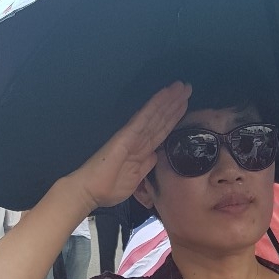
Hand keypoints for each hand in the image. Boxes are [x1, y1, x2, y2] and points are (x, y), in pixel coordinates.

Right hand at [68, 81, 190, 208]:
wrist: (90, 192)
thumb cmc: (108, 188)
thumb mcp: (136, 179)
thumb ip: (146, 165)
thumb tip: (156, 155)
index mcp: (141, 150)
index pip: (160, 131)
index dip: (173, 118)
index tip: (186, 105)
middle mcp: (138, 140)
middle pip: (160, 119)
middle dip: (174, 103)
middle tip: (188, 87)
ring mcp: (132, 136)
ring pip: (154, 115)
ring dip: (168, 100)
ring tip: (182, 86)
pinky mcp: (126, 136)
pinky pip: (143, 118)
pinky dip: (154, 106)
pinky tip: (164, 95)